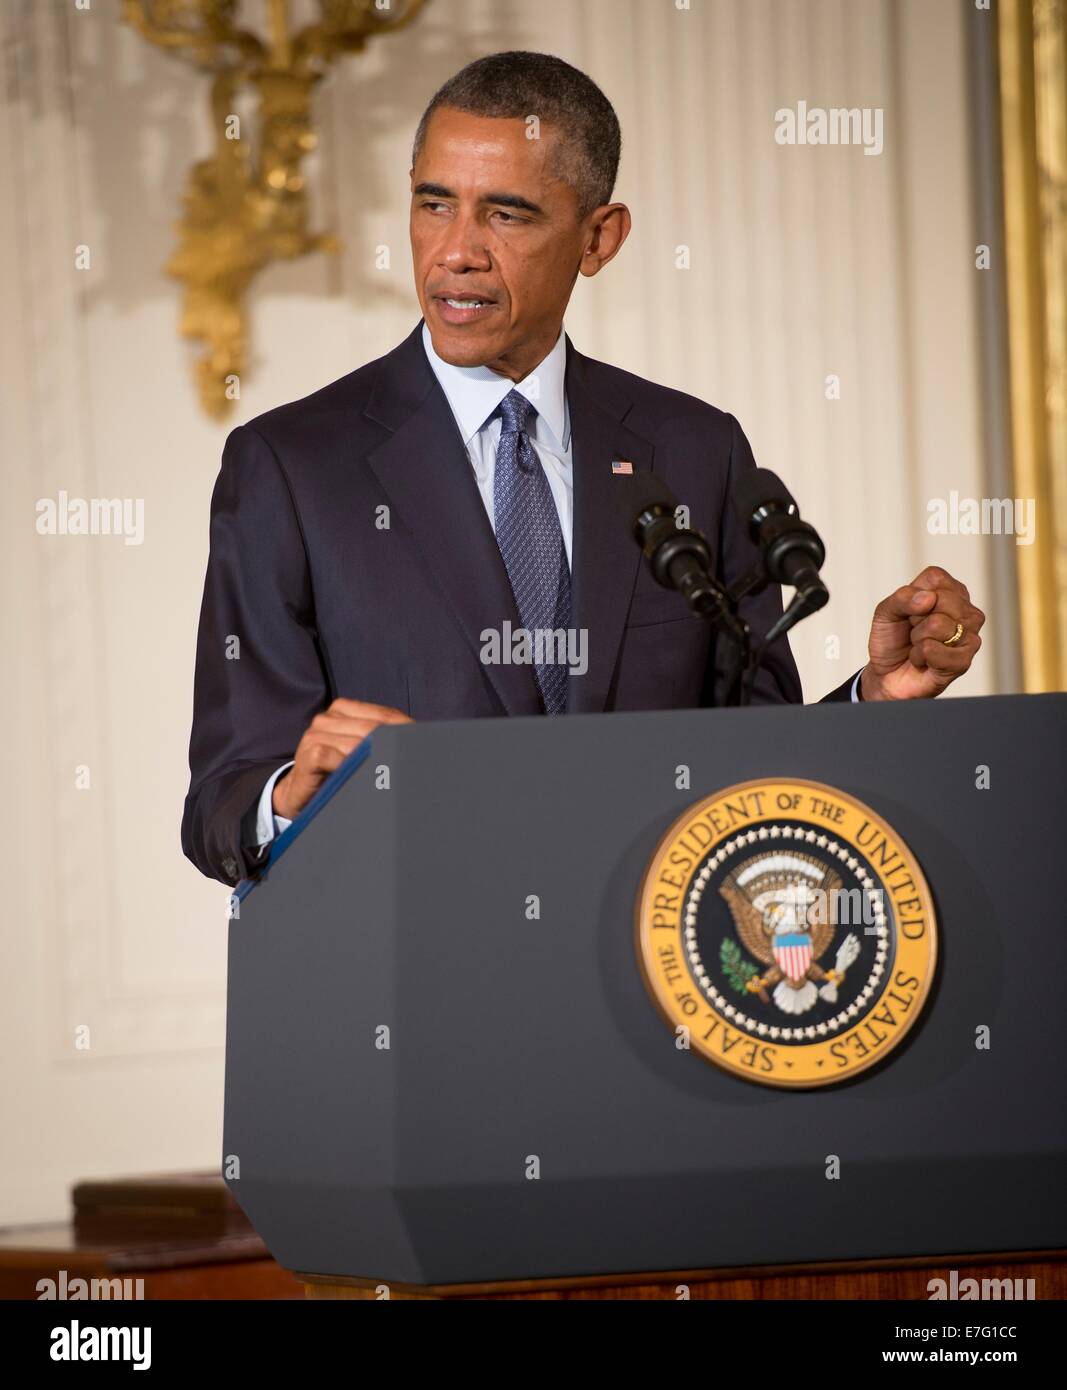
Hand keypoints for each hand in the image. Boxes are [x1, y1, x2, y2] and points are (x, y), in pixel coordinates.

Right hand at [273, 698, 412, 819]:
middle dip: (395, 747)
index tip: (429, 746)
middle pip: (373, 729)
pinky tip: (358, 777)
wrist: (300, 794)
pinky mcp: (310, 752)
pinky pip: (333, 757)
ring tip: (391, 774)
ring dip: (374, 760)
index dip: (408, 731)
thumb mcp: (361, 753)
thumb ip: (382, 740)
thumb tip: (421, 740)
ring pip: (355, 743)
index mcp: (345, 709)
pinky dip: (347, 767)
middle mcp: (329, 717)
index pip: (385, 715)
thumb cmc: (337, 773)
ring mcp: (316, 733)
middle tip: (415, 763)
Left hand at [859, 566, 984, 701]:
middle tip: (914, 631)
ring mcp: (969, 636)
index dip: (913, 596)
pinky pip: (933, 650)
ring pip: (938, 625)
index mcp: (950, 591)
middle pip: (941, 600)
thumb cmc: (892, 639)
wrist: (886, 674)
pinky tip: (923, 660)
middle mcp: (966, 611)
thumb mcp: (886, 611)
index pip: (935, 578)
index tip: (910, 611)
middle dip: (916, 619)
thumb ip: (902, 597)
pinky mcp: (964, 661)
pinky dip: (919, 656)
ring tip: (919, 645)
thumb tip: (928, 598)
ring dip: (917, 639)